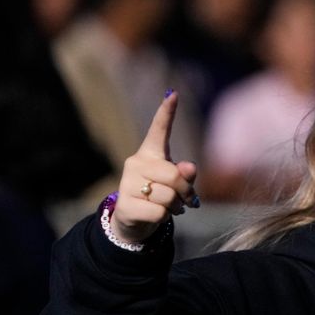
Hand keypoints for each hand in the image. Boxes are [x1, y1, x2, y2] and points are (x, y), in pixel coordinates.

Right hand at [113, 92, 198, 243]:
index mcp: (150, 153)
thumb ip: (185, 174)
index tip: (174, 94)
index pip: (158, 129)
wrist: (134, 221)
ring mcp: (126, 184)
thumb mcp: (176, 183)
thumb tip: (189, 168)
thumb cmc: (160, 195)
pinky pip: (159, 212)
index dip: (166, 112)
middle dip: (186, 191)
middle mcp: (135, 163)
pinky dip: (165, 217)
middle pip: (174, 174)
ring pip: (168, 196)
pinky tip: (156, 215)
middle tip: (187, 200)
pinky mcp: (124, 205)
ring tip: (171, 207)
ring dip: (177, 206)